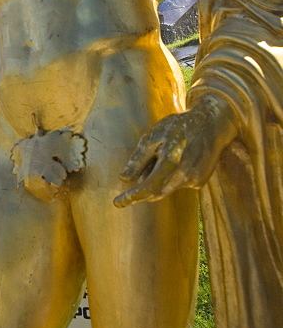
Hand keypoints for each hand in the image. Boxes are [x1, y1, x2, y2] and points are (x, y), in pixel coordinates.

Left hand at [114, 100, 236, 207]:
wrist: (211, 125)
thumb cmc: (177, 127)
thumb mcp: (152, 136)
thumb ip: (139, 159)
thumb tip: (125, 179)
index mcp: (172, 160)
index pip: (149, 186)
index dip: (133, 197)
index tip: (118, 203)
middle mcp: (186, 174)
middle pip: (157, 192)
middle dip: (141, 193)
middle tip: (124, 195)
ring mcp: (195, 179)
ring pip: (166, 189)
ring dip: (155, 182)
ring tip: (158, 156)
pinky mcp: (200, 181)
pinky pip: (177, 184)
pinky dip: (168, 178)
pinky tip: (174, 159)